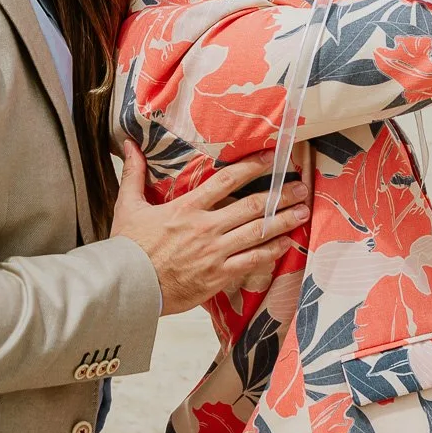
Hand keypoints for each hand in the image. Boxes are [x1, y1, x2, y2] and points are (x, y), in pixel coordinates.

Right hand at [111, 142, 311, 313]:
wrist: (128, 287)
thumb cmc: (129, 247)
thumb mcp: (128, 205)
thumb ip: (134, 174)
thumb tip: (129, 144)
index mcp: (187, 207)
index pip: (227, 180)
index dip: (253, 166)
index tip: (273, 158)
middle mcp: (206, 227)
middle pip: (252, 206)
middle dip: (280, 195)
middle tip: (301, 187)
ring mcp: (214, 253)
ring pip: (257, 233)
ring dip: (283, 221)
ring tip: (303, 212)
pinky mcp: (217, 276)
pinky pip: (251, 262)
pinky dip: (271, 252)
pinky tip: (286, 244)